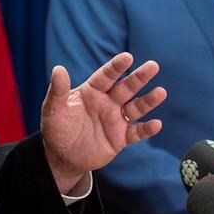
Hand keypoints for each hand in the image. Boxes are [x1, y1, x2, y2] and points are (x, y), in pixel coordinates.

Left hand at [41, 53, 165, 193]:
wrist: (62, 156)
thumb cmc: (57, 128)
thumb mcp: (53, 109)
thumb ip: (58, 90)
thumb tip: (58, 69)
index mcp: (92, 91)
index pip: (106, 76)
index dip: (116, 67)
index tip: (128, 57)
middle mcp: (107, 102)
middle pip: (126, 88)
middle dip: (139, 77)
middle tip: (153, 65)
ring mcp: (115, 120)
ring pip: (135, 108)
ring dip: (148, 101)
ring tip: (161, 92)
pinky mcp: (120, 139)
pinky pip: (136, 132)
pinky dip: (146, 129)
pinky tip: (156, 124)